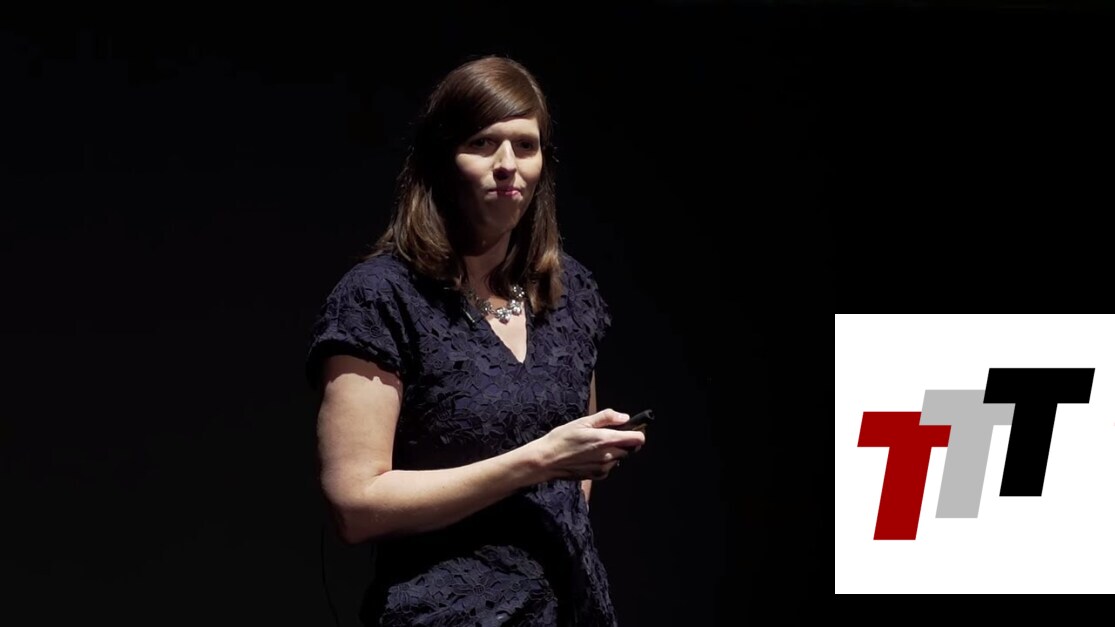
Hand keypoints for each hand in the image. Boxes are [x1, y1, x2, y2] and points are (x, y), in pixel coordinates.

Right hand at [532, 409, 646, 480]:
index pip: (637, 439)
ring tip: (594, 446)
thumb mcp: (582, 421)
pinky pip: (609, 467)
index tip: (631, 428)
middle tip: (607, 435)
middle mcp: (608, 456)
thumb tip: (624, 417)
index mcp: (606, 440)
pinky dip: (605, 461)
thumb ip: (606, 418)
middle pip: (629, 449)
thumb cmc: (561, 439)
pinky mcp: (597, 476)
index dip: (637, 432)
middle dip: (623, 441)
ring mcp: (603, 468)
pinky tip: (589, 456)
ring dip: (614, 451)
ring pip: (619, 458)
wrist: (546, 460)